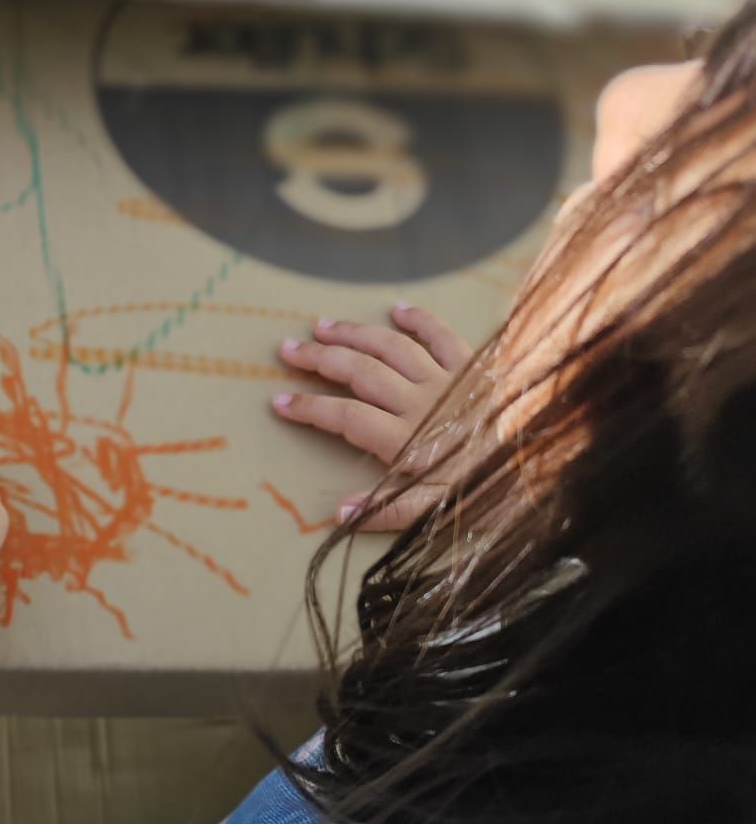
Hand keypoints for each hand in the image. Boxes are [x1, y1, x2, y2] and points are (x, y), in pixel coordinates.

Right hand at [271, 306, 470, 530]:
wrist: (544, 471)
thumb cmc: (486, 494)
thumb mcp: (435, 514)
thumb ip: (387, 513)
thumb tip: (337, 514)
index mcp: (407, 440)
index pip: (345, 417)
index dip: (309, 407)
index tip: (279, 402)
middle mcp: (422, 403)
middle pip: (360, 372)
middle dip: (320, 359)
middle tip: (288, 349)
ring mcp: (448, 381)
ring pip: (391, 348)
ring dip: (355, 334)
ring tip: (322, 325)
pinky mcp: (475, 369)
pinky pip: (443, 336)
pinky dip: (420, 321)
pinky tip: (397, 309)